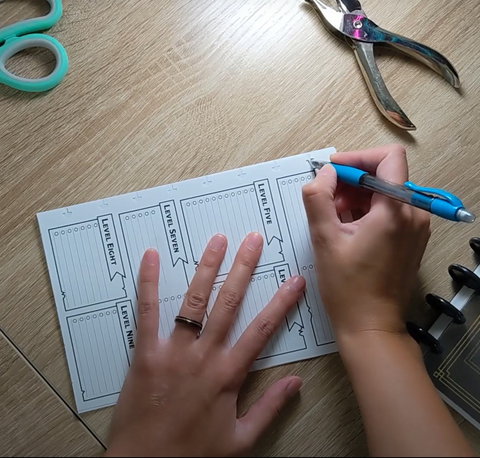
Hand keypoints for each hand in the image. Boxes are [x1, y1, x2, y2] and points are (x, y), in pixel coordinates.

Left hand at [107, 232, 305, 456]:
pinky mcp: (145, 352)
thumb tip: (297, 381)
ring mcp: (174, 351)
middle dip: (243, 269)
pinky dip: (148, 283)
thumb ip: (270, 408)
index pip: (262, 331)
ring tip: (217, 240)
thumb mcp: (241, 440)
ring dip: (207, 268)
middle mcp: (204, 355)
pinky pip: (147, 312)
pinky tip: (151, 257)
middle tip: (253, 240)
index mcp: (229, 375)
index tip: (295, 279)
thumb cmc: (194, 455)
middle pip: (229, 304)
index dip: (281, 303)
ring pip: (194, 301)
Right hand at [302, 145, 430, 338]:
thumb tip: (323, 173)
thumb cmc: (348, 289)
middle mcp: (413, 215)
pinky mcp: (410, 238)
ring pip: (385, 192)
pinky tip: (345, 228)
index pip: (388, 158)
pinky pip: (389, 210)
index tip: (333, 170)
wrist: (370, 325)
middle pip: (384, 175)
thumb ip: (318, 198)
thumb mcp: (324, 239)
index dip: (357, 157)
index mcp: (395, 211)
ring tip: (332, 218)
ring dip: (356, 196)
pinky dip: (366, 210)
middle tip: (325, 198)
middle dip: (351, 180)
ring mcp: (415, 228)